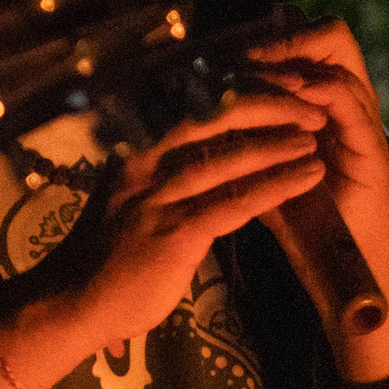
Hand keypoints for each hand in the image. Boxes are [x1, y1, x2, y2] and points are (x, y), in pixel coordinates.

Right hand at [0, 83, 329, 388]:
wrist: (72, 305)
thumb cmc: (103, 256)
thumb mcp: (126, 199)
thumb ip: (161, 176)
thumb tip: (205, 154)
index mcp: (131, 152)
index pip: (189, 105)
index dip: (237, 89)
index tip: (275, 84)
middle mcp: (142, 166)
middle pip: (210, 117)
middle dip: (264, 105)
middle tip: (307, 102)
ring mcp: (156, 200)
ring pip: (228, 157)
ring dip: (279, 143)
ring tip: (316, 135)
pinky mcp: (174, 234)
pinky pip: (236, 202)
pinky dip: (278, 185)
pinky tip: (309, 176)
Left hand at [241, 18, 388, 379]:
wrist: (337, 269)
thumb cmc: (293, 220)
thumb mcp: (254, 168)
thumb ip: (231, 135)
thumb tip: (175, 110)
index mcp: (317, 106)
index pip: (300, 46)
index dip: (264, 34)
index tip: (217, 36)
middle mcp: (343, 106)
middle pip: (328, 39)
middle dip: (281, 34)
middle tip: (236, 39)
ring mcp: (361, 124)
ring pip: (338, 63)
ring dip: (293, 56)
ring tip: (250, 56)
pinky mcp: (371, 148)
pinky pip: (348, 103)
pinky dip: (316, 90)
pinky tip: (284, 90)